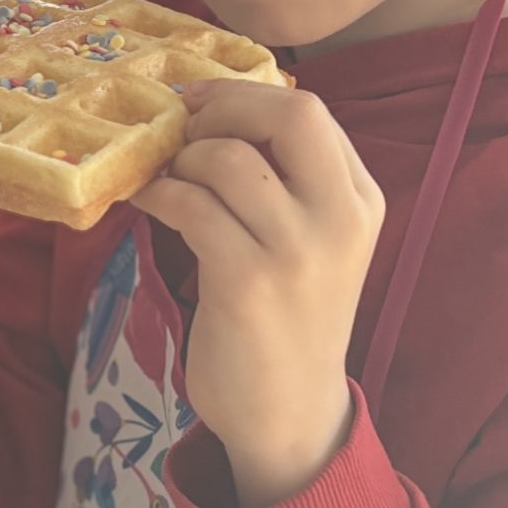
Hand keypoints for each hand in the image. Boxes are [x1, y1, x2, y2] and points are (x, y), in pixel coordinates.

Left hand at [131, 80, 384, 507]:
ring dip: (183, 159)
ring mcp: (297, 252)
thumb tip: (213, 108)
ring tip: (166, 177)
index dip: (246, 94)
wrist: (289, 412)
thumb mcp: (312, 238)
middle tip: (181, 123)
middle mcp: (341, 219)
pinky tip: (147, 201)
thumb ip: (287, 178)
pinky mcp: (248, 283)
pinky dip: (159, 193)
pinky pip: (191, 206)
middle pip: (290, 115)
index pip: (310, 111)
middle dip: (223, 105)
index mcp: (360, 199)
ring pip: (229, 159)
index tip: (201, 102)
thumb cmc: (288, 315)